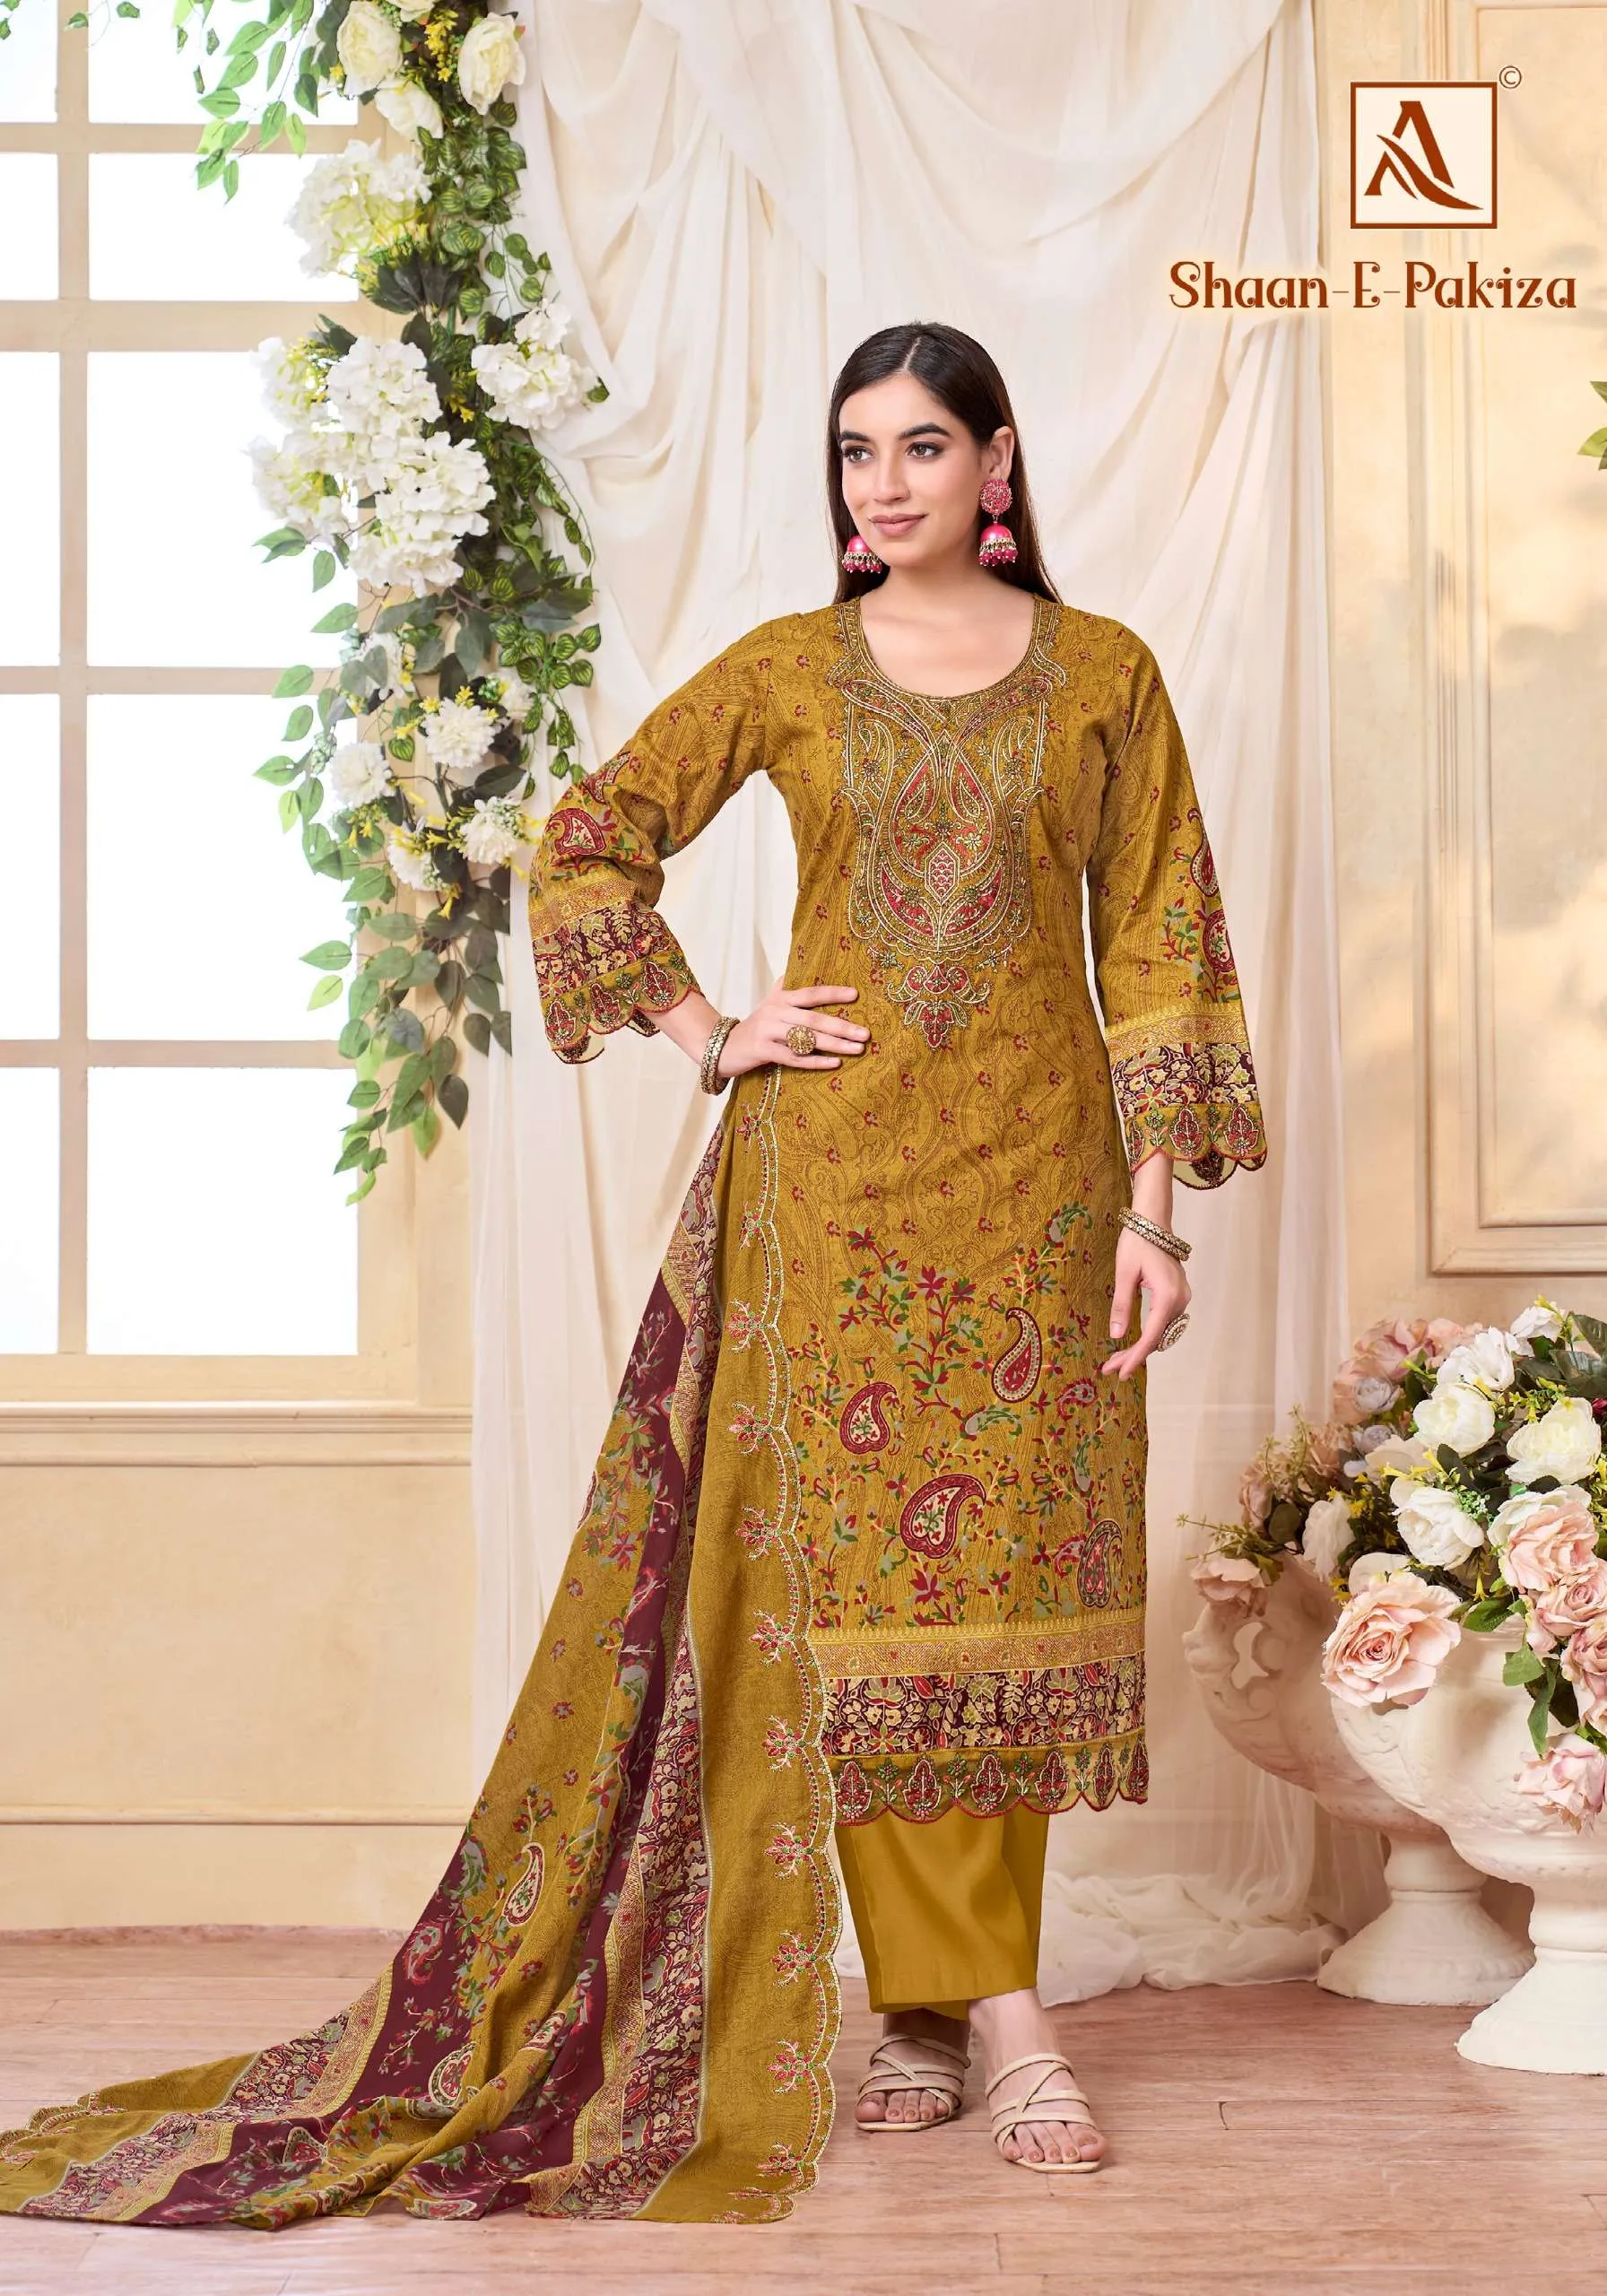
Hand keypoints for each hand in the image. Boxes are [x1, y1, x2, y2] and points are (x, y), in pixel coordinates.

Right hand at [717, 984, 869, 1078]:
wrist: (723, 1045)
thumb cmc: (756, 1025)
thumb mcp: (770, 1002)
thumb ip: (786, 986)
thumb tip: (802, 964)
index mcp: (780, 998)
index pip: (810, 994)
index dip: (832, 993)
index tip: (855, 995)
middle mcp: (775, 1012)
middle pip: (813, 1019)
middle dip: (842, 1026)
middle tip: (865, 1033)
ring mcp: (768, 1031)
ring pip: (807, 1038)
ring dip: (834, 1044)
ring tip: (857, 1049)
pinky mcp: (763, 1051)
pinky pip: (794, 1058)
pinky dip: (815, 1061)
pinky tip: (834, 1063)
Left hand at [1099, 1230, 1190, 1379]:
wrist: (1153, 1221)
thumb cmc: (1136, 1242)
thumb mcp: (1124, 1274)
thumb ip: (1122, 1306)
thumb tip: (1117, 1336)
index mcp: (1167, 1295)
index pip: (1151, 1336)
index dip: (1135, 1357)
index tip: (1120, 1372)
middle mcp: (1180, 1300)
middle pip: (1157, 1338)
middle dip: (1133, 1355)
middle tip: (1110, 1369)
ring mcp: (1182, 1298)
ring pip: (1161, 1333)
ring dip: (1141, 1347)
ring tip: (1116, 1360)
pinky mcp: (1178, 1296)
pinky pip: (1164, 1323)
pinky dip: (1149, 1335)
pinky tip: (1133, 1344)